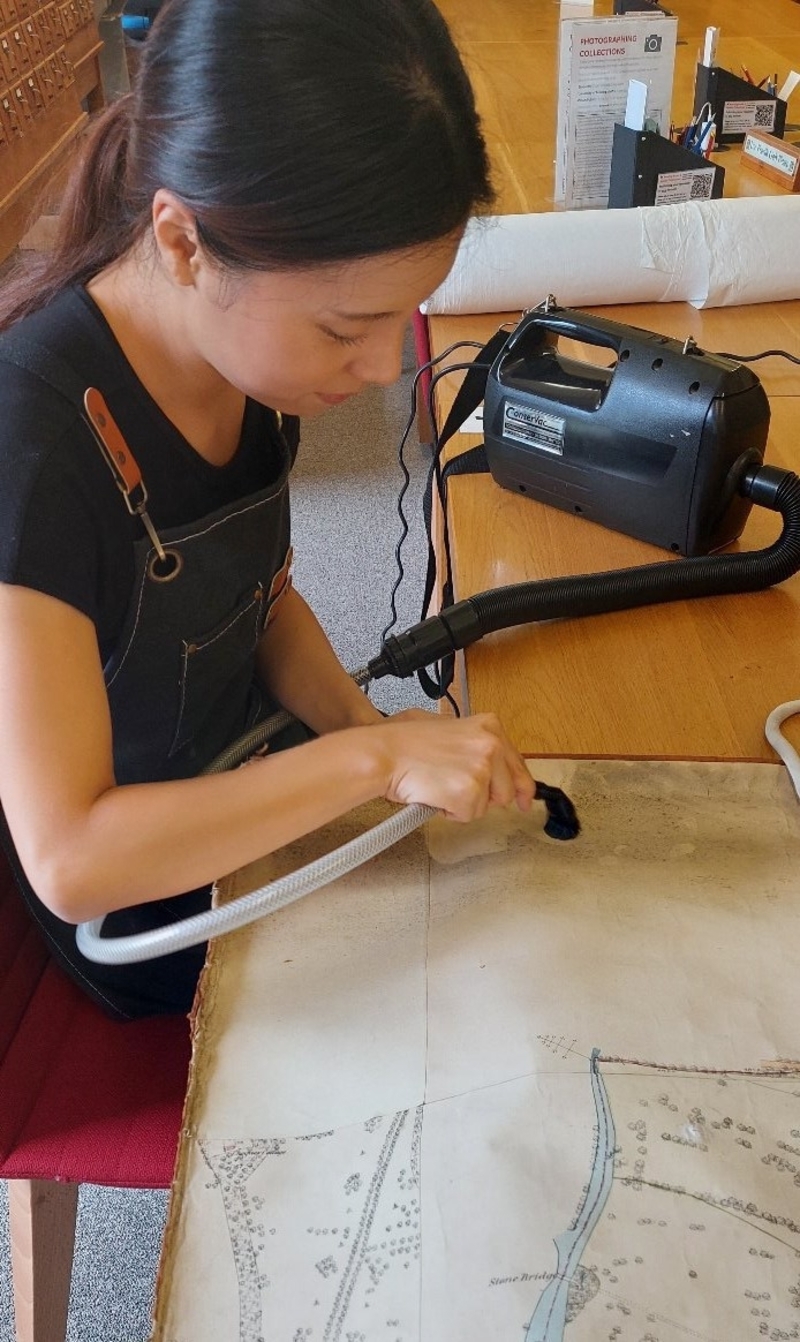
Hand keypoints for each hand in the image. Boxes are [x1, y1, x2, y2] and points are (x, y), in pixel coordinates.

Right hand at [375, 709, 533, 821]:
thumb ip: (476, 747)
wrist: (384, 753)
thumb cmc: (404, 742)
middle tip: (455, 789)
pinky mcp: (469, 791)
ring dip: (463, 803)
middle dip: (484, 798)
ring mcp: (482, 768)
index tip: (524, 800)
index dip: (522, 788)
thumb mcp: (449, 731)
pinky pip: (468, 816)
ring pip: (486, 806)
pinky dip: (450, 812)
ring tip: (439, 785)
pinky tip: (434, 793)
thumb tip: (494, 772)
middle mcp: (491, 745)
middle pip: (507, 791)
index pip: (518, 765)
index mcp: (489, 726)